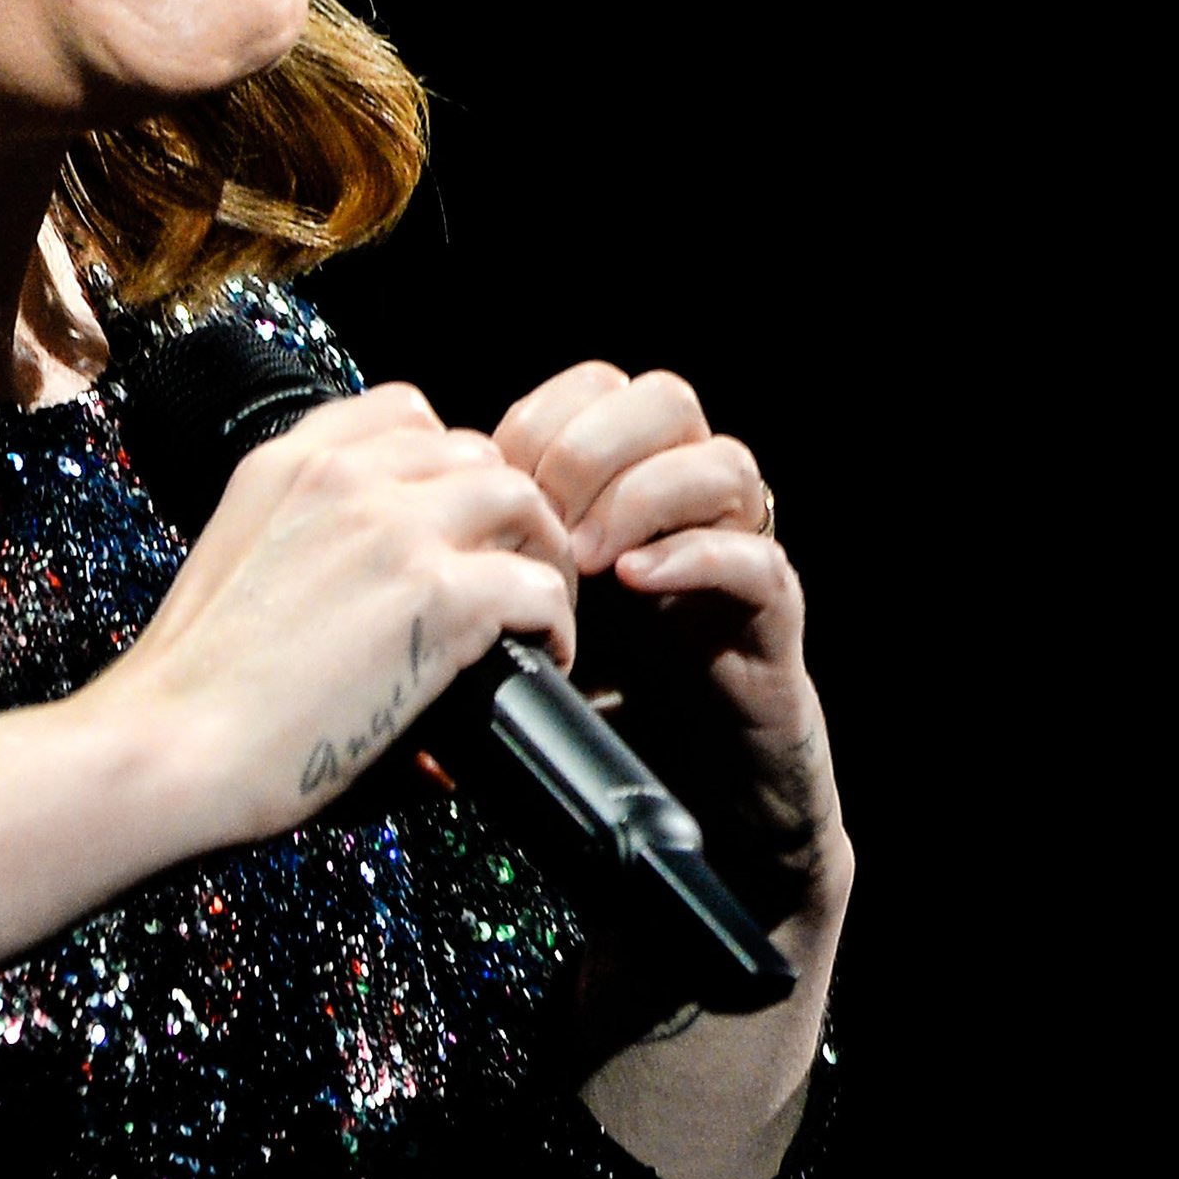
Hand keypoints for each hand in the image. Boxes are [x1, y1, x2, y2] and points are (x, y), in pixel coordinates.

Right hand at [104, 382, 577, 843]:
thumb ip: (307, 555)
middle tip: (511, 569)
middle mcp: (343, 477)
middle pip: (474, 451)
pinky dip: (553, 619)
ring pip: (519, 496)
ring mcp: (394, 529)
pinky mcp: (436, 596)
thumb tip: (369, 608)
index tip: (456, 517)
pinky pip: (537, 584)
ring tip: (537, 607)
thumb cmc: (186, 688)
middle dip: (501, 509)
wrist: (165, 743)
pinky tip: (541, 654)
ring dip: (539, 549)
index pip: (403, 412)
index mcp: (286, 463)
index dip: (446, 464)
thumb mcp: (238, 570)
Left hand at [494, 365, 845, 925]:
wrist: (690, 788)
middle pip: (665, 400)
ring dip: (642, 497)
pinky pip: (756, 558)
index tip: (492, 477)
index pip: (598, 390)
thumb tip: (405, 532)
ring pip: (725, 460)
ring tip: (585, 557)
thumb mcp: (528, 613)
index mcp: (630, 480)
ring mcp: (739, 550)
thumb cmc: (599, 692)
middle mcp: (691, 500)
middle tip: (540, 513)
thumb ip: (491, 563)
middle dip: (591, 446)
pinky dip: (694, 558)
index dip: (544, 419)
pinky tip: (636, 580)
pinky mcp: (772, 616)